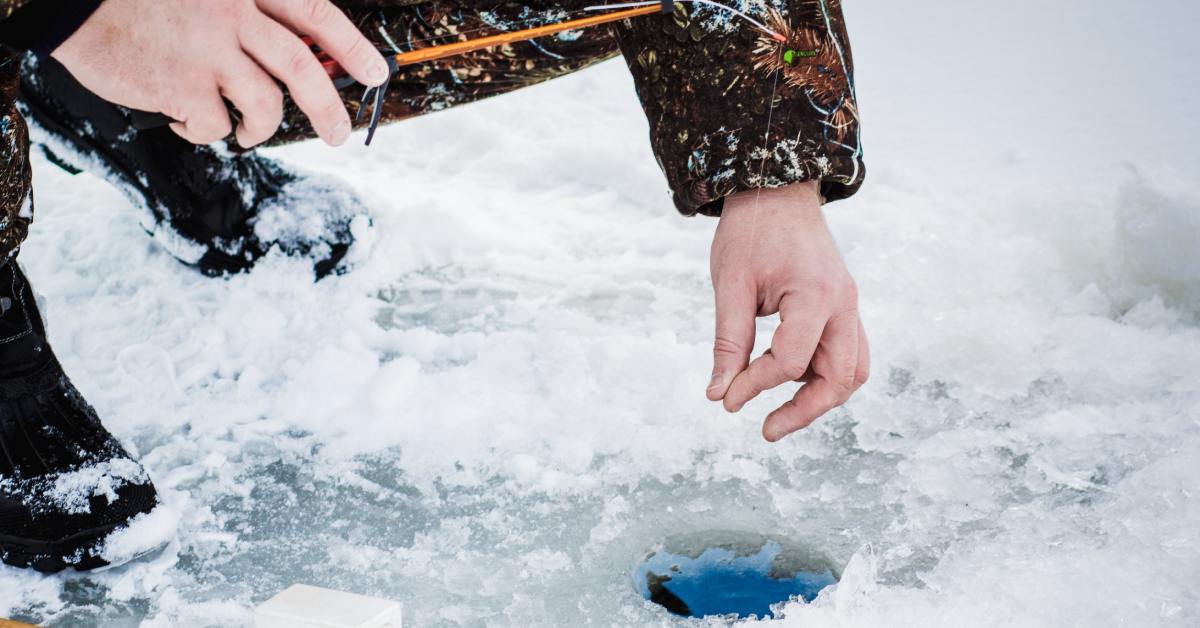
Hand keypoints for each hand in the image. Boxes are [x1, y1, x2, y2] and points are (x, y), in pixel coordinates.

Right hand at [51, 0, 389, 146]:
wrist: (71, 2)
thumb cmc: (139, 0)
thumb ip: (248, 17)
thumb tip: (298, 59)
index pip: (316, 15)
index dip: (351, 47)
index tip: (376, 75)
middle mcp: (233, 14)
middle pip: (302, 69)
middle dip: (329, 109)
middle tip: (340, 136)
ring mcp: (208, 50)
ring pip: (264, 105)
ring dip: (262, 129)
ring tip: (248, 133)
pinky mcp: (180, 84)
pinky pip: (215, 125)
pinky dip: (207, 132)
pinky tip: (187, 120)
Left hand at [706, 181, 868, 440]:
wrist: (777, 189)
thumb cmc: (751, 231)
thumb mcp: (730, 284)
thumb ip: (728, 342)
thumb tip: (719, 395)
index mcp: (817, 295)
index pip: (791, 361)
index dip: (756, 385)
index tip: (726, 400)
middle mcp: (844, 304)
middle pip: (841, 378)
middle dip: (804, 411)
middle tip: (766, 430)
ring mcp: (850, 306)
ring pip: (852, 371)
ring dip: (820, 398)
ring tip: (779, 415)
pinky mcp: (844, 307)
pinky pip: (848, 354)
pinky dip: (825, 376)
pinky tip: (790, 384)